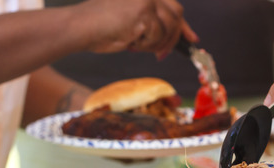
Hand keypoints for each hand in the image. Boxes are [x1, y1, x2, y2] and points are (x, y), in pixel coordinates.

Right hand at [76, 0, 196, 57]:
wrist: (81, 27)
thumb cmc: (102, 26)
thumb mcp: (134, 20)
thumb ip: (155, 21)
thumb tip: (183, 34)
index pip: (173, 6)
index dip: (184, 25)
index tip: (192, 39)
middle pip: (176, 15)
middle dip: (173, 38)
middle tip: (161, 54)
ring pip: (168, 28)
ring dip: (155, 43)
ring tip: (136, 44)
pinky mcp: (144, 11)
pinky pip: (157, 36)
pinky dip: (145, 45)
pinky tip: (130, 41)